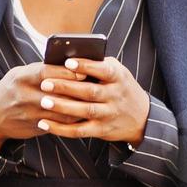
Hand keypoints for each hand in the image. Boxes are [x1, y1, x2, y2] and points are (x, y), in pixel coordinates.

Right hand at [0, 62, 91, 151]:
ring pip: (61, 110)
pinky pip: (59, 123)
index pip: (47, 72)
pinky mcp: (35, 127)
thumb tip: (68, 65)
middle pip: (57, 92)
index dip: (66, 72)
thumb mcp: (19, 75)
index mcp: (21, 77)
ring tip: (91, 100)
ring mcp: (30, 113)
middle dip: (77, 90)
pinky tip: (82, 112)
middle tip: (93, 86)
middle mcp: (24, 95)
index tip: (82, 71)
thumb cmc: (10, 90)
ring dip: (78, 105)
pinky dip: (72, 118)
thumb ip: (40, 70)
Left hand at [32, 56, 150, 145]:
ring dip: (63, 107)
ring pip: (84, 111)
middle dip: (66, 87)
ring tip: (44, 101)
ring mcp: (108, 114)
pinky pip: (79, 130)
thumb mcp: (118, 72)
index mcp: (118, 77)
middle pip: (89, 91)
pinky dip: (61, 128)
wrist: (142, 118)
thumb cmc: (121, 88)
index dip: (85, 66)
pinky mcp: (101, 130)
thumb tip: (69, 56)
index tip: (67, 63)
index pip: (102, 70)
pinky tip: (44, 123)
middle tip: (45, 83)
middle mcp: (114, 96)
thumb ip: (99, 64)